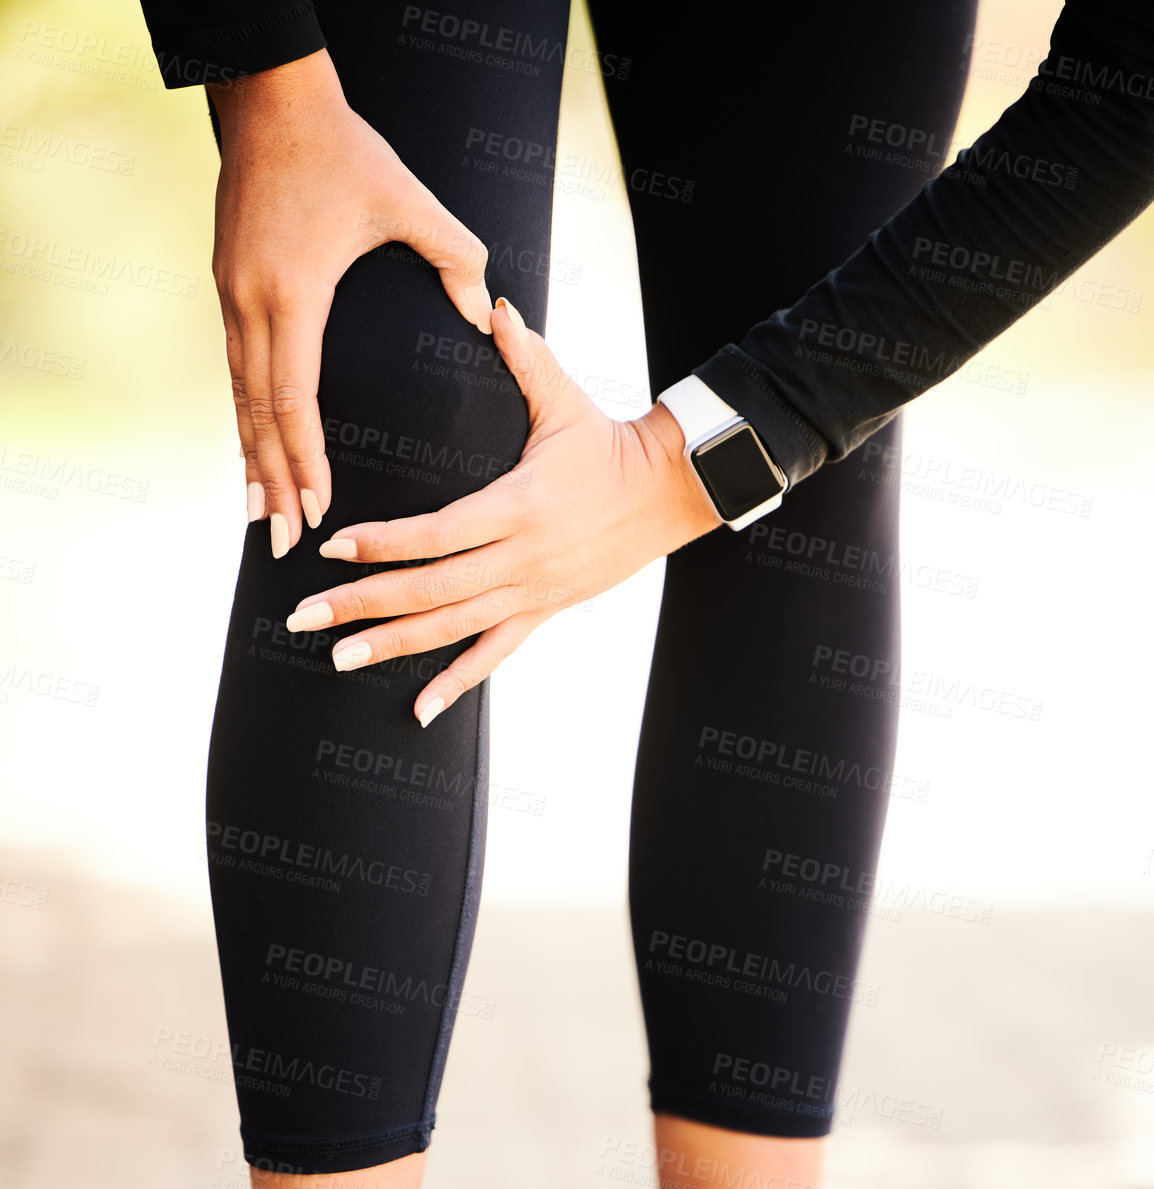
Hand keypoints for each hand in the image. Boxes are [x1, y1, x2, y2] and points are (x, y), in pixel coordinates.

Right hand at [209, 50, 492, 557]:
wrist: (270, 98)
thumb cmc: (344, 148)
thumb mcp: (408, 199)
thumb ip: (455, 257)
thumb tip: (484, 312)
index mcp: (294, 294)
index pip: (294, 400)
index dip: (305, 460)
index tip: (319, 508)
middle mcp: (252, 304)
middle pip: (258, 415)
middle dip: (272, 484)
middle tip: (282, 542)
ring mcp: (231, 296)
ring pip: (238, 397)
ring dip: (249, 460)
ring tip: (258, 517)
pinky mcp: (225, 285)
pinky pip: (233, 370)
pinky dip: (243, 418)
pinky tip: (249, 451)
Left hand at [283, 298, 722, 723]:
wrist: (669, 496)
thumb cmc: (608, 443)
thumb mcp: (566, 399)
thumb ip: (525, 355)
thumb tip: (492, 303)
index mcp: (520, 506)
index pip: (439, 533)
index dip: (384, 544)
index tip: (332, 549)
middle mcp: (522, 560)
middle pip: (432, 590)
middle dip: (363, 605)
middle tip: (303, 617)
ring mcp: (532, 593)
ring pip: (453, 629)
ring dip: (393, 647)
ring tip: (338, 659)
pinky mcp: (542, 612)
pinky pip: (494, 655)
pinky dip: (456, 683)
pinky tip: (419, 711)